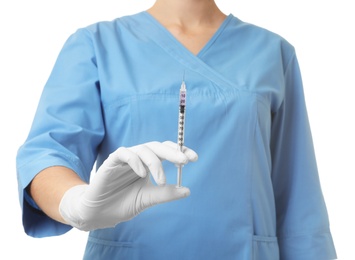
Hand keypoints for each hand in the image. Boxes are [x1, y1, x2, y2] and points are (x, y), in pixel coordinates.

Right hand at [59, 141, 197, 230]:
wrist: (100, 213)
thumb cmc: (123, 204)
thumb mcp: (148, 199)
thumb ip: (165, 194)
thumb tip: (187, 190)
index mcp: (148, 164)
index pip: (166, 151)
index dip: (180, 151)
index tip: (194, 158)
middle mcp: (139, 158)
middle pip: (157, 146)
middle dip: (172, 152)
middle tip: (185, 161)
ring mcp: (125, 159)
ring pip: (143, 149)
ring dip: (155, 163)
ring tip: (162, 180)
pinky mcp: (111, 162)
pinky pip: (124, 153)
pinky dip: (135, 161)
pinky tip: (142, 173)